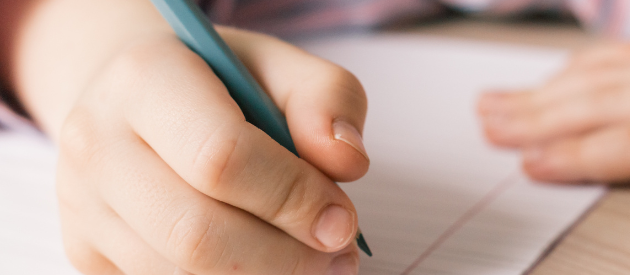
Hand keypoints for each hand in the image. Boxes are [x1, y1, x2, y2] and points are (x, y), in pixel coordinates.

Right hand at [53, 28, 368, 273]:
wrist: (136, 98)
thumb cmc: (220, 83)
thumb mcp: (282, 67)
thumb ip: (328, 99)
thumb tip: (347, 161)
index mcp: (146, 78)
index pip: (221, 157)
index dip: (292, 198)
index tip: (342, 221)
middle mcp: (96, 141)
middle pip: (195, 233)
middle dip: (283, 258)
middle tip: (338, 256)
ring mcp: (81, 204)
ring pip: (176, 272)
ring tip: (309, 260)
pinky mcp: (85, 250)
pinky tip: (260, 262)